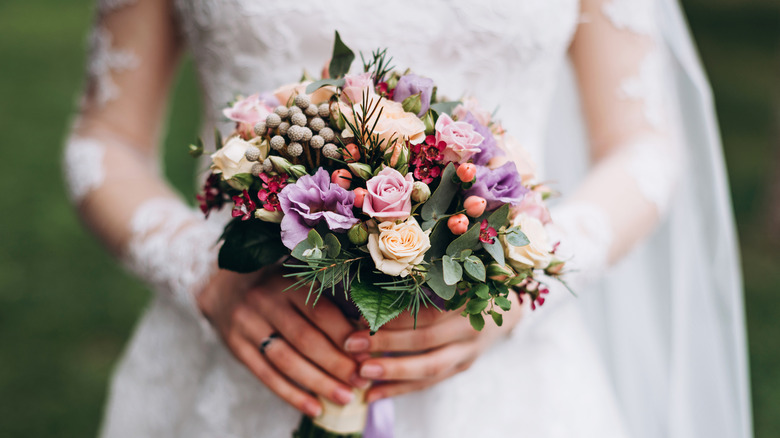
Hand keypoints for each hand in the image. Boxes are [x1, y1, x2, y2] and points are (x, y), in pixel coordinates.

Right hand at [197, 267, 370, 416]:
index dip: (345, 335)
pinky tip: (314, 408)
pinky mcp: (236, 347)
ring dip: (318, 383)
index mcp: (287, 282)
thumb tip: (366, 330)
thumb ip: (329, 300)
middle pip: (305, 339)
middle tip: (361, 381)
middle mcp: (264, 301)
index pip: (320, 311)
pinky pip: (266, 376)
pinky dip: (292, 395)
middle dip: (336, 364)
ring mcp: (247, 325)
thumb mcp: (298, 282)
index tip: (367, 355)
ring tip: (344, 398)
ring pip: (286, 361)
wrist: (223, 288)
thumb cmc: (276, 286)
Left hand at [342, 293, 524, 401]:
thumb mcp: (453, 272)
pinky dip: (400, 389)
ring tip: (362, 375)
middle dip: (386, 344)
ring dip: (393, 372)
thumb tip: (371, 286)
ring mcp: (468, 351)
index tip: (361, 318)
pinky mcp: (462, 367)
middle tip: (352, 345)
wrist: (508, 305)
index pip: (427, 313)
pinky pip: (430, 383)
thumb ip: (422, 278)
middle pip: (426, 340)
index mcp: (468, 298)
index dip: (395, 318)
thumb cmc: (470, 281)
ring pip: (430, 367)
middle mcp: (471, 327)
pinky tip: (374, 395)